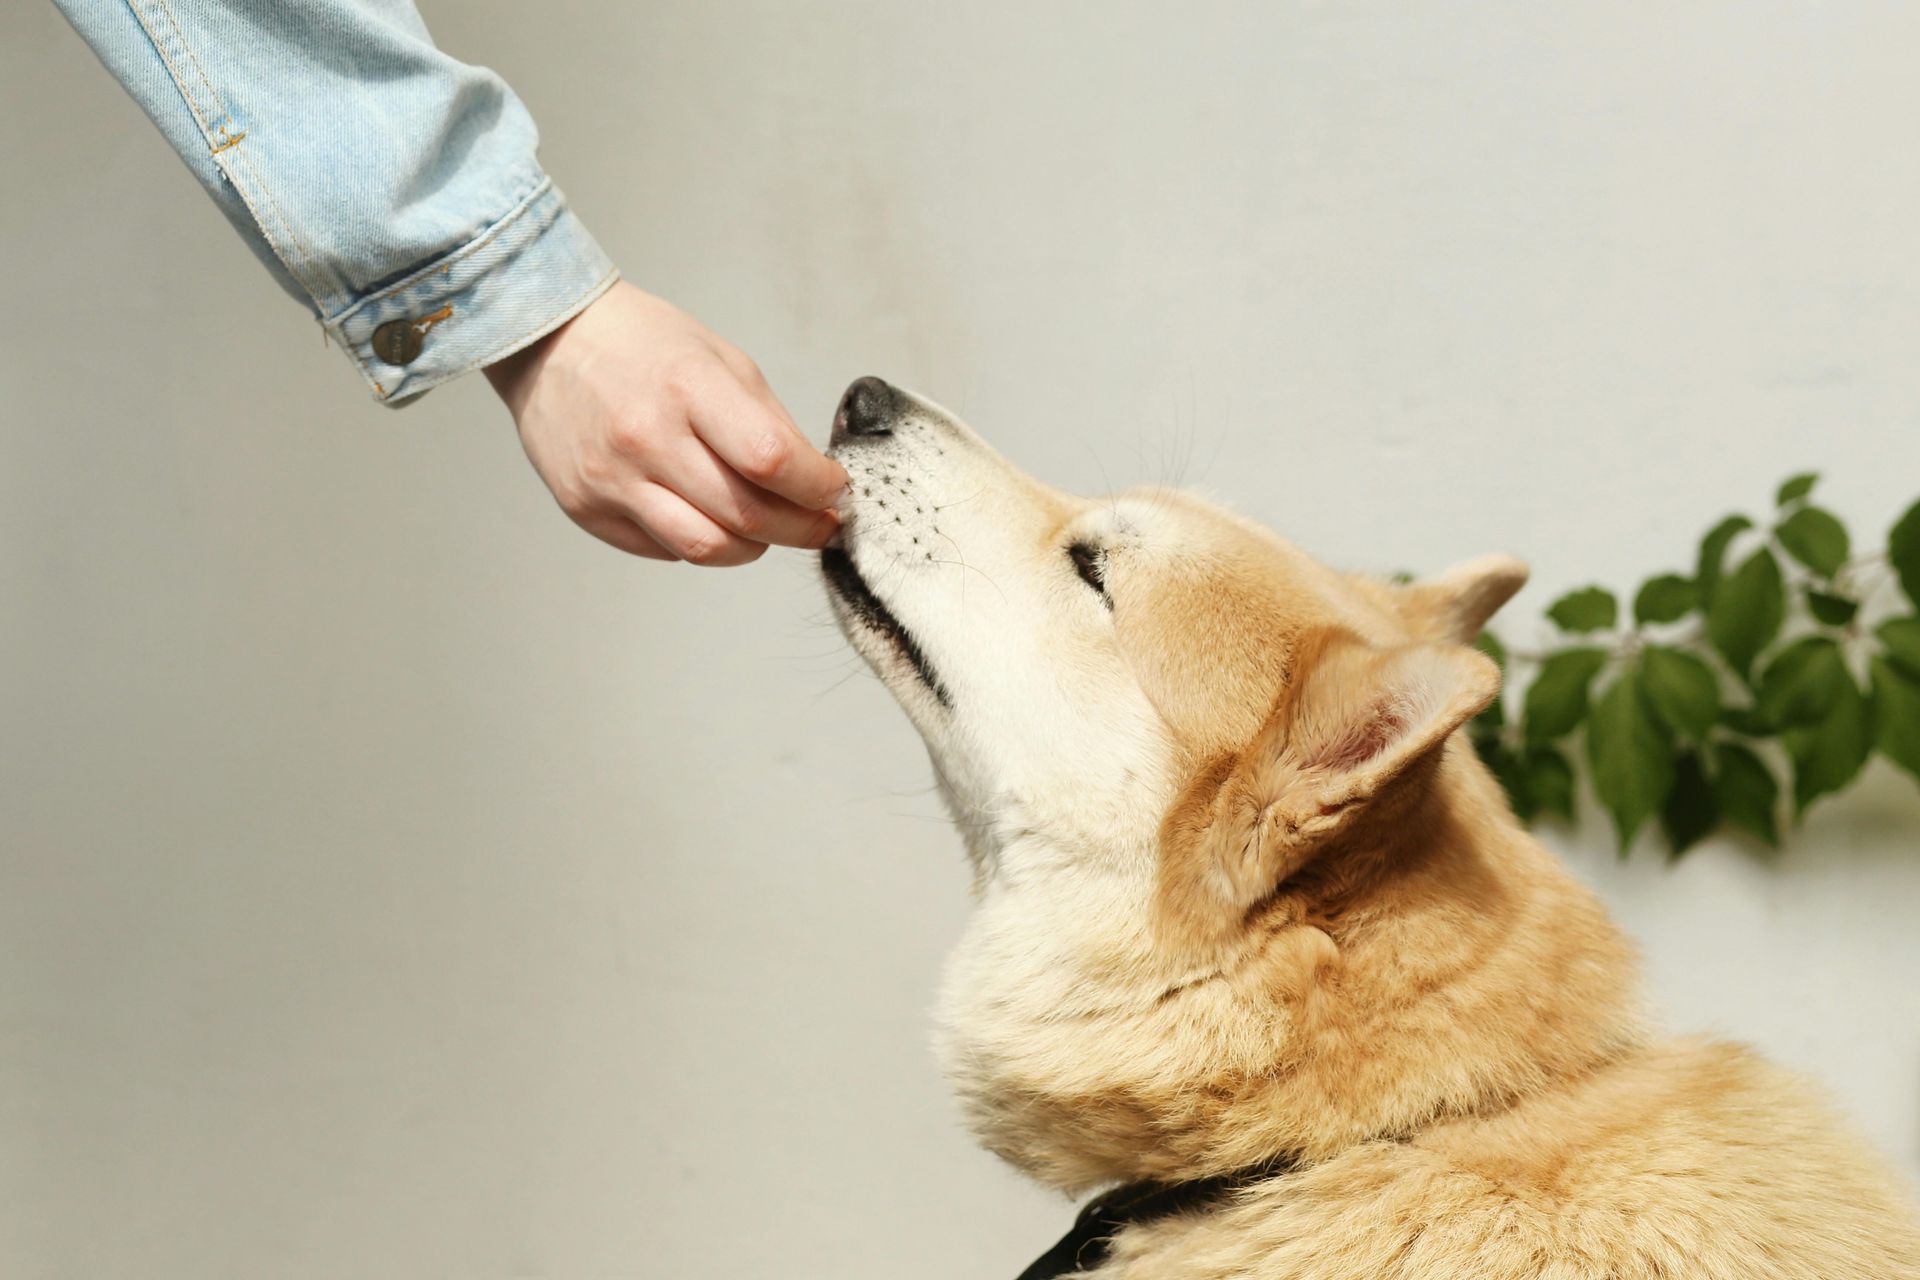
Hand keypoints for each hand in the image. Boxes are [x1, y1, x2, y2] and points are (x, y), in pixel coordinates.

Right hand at [484, 281, 846, 563]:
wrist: (551, 343)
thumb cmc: (643, 346)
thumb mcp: (721, 359)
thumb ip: (769, 423)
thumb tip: (814, 481)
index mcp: (687, 386)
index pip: (770, 459)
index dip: (817, 487)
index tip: (835, 490)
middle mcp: (645, 437)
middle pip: (747, 516)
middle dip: (801, 529)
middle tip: (820, 524)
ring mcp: (611, 479)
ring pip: (707, 548)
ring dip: (753, 547)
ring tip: (766, 529)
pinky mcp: (587, 509)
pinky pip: (665, 549)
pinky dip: (700, 541)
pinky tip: (706, 514)